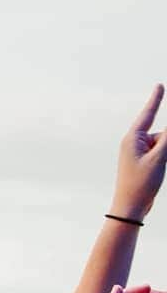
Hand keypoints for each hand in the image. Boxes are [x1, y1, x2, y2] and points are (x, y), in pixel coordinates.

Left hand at [111, 84, 166, 220]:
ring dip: (166, 155)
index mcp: (132, 139)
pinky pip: (161, 153)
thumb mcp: (159, 158)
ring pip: (164, 144)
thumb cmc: (140, 184)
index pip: (148, 114)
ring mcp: (139, 152)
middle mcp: (134, 143)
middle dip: (166, 148)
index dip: (156, 99)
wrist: (130, 207)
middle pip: (162, 134)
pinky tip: (157, 172)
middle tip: (154, 164)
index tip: (160, 85)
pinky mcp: (144, 160)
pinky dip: (165, 158)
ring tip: (154, 172)